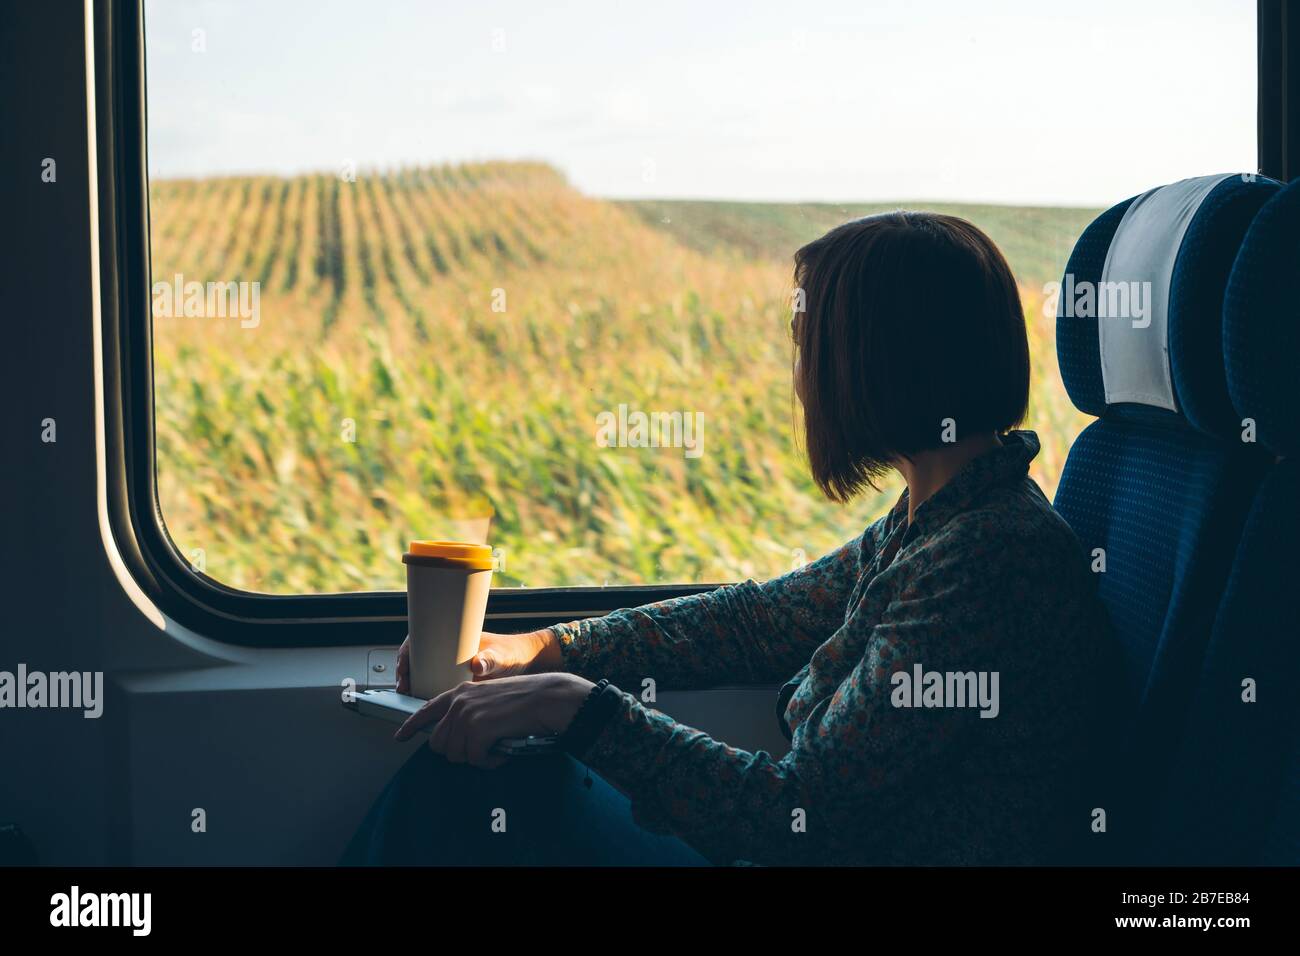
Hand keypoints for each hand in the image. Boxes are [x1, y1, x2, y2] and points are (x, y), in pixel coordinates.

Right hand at [394, 629, 560, 693]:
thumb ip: (491, 660)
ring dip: (414, 681)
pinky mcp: (459, 678)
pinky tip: (422, 701)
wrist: (528, 661)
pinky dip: (426, 690)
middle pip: (419, 656)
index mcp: (458, 639)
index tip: (404, 666)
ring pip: (424, 670)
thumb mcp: (502, 656)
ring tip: (408, 694)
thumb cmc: (514, 653)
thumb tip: (477, 664)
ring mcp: (454, 664)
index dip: (408, 651)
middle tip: (403, 685)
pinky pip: (435, 681)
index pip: (423, 638)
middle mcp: (452, 651)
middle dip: (406, 670)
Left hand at [394, 673, 594, 767]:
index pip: (426, 710)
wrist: (546, 698)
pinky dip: (490, 761)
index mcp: (459, 693)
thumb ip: (468, 711)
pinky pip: (475, 759)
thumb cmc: (524, 700)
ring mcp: (467, 715)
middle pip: (439, 743)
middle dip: (457, 753)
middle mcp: (459, 703)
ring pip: (455, 755)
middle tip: (479, 750)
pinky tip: (502, 751)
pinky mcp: (478, 729)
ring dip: (476, 758)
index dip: (411, 727)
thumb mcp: (489, 698)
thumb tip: (454, 737)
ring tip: (495, 748)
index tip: (400, 737)